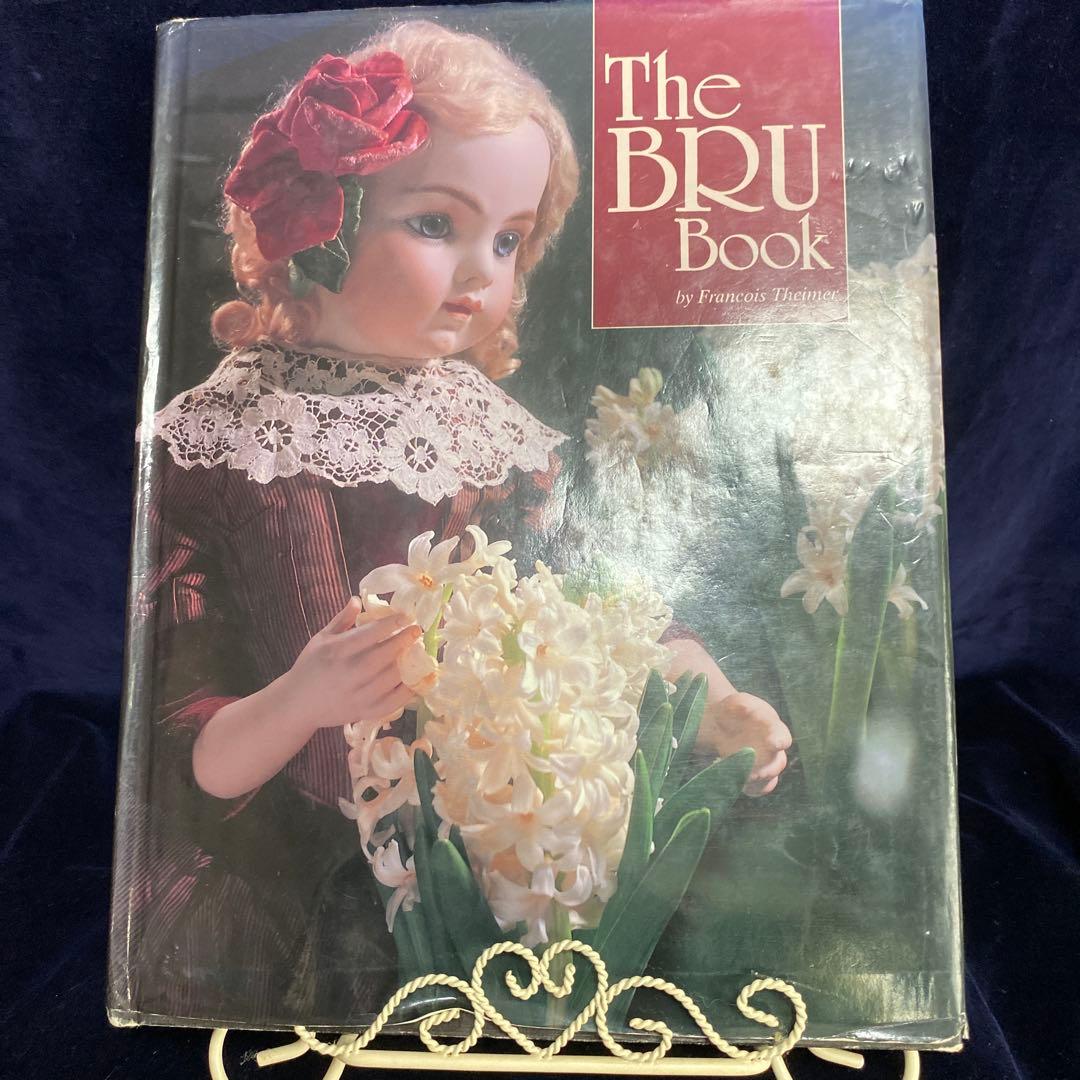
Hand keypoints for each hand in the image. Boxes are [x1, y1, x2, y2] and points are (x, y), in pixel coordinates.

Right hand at [282, 597, 423, 733]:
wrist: (297, 704)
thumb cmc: (310, 666)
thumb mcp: (321, 638)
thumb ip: (342, 619)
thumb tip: (358, 599)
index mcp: (338, 651)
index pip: (372, 633)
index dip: (393, 623)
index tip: (406, 616)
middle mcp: (350, 672)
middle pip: (386, 654)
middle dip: (405, 640)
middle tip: (417, 630)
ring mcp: (359, 694)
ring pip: (393, 676)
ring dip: (410, 662)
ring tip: (419, 651)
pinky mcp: (366, 712)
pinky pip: (395, 701)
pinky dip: (409, 690)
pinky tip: (417, 678)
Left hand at [701, 691, 790, 796]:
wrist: (723, 724)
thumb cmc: (733, 711)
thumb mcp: (735, 704)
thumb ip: (741, 705)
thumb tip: (745, 707)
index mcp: (773, 728)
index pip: (782, 736)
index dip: (779, 739)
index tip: (775, 743)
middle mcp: (774, 748)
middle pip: (778, 763)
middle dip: (766, 769)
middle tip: (750, 772)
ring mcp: (767, 763)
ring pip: (770, 778)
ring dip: (757, 781)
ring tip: (741, 779)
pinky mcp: (757, 775)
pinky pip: (761, 788)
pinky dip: (752, 789)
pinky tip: (739, 784)